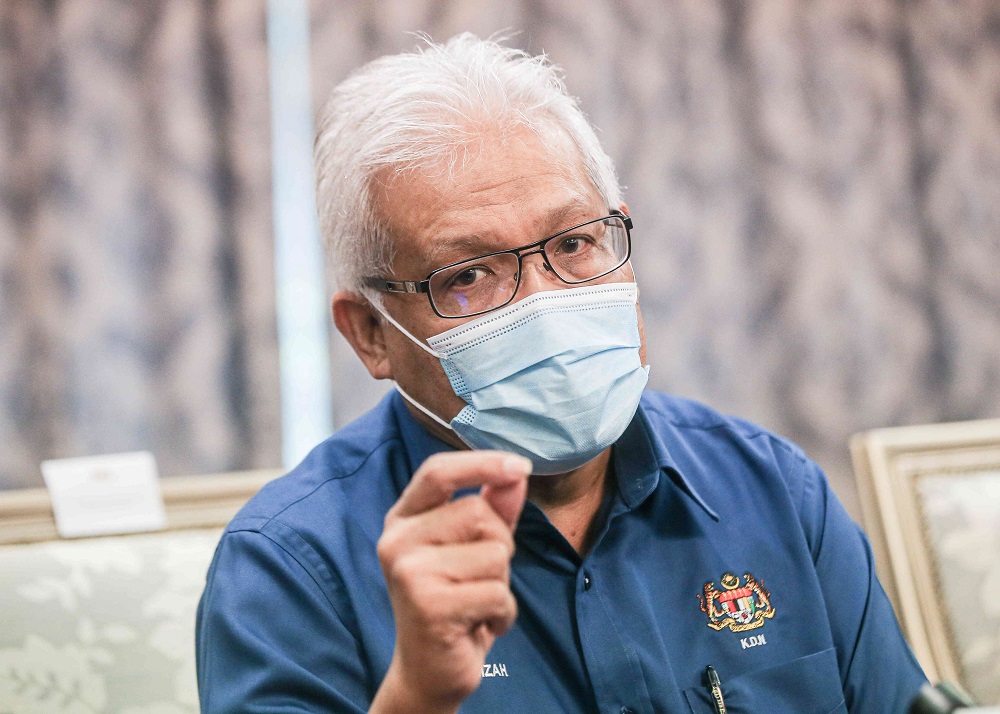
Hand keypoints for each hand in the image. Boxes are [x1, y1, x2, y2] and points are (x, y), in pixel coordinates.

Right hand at [370, 451, 530, 713]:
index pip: (437, 471)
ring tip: (476, 602)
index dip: (482, 463)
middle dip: (499, 546)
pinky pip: (498, 592)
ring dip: (501, 582)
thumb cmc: (456, 600)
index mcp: (403, 519)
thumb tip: (515, 473)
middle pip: (479, 513)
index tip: (520, 465)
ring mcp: (408, 572)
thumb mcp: (474, 547)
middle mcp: (397, 540)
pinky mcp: (428, 605)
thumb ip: (494, 508)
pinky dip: (502, 612)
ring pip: (494, 552)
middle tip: (478, 579)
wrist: (430, 670)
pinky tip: (478, 625)